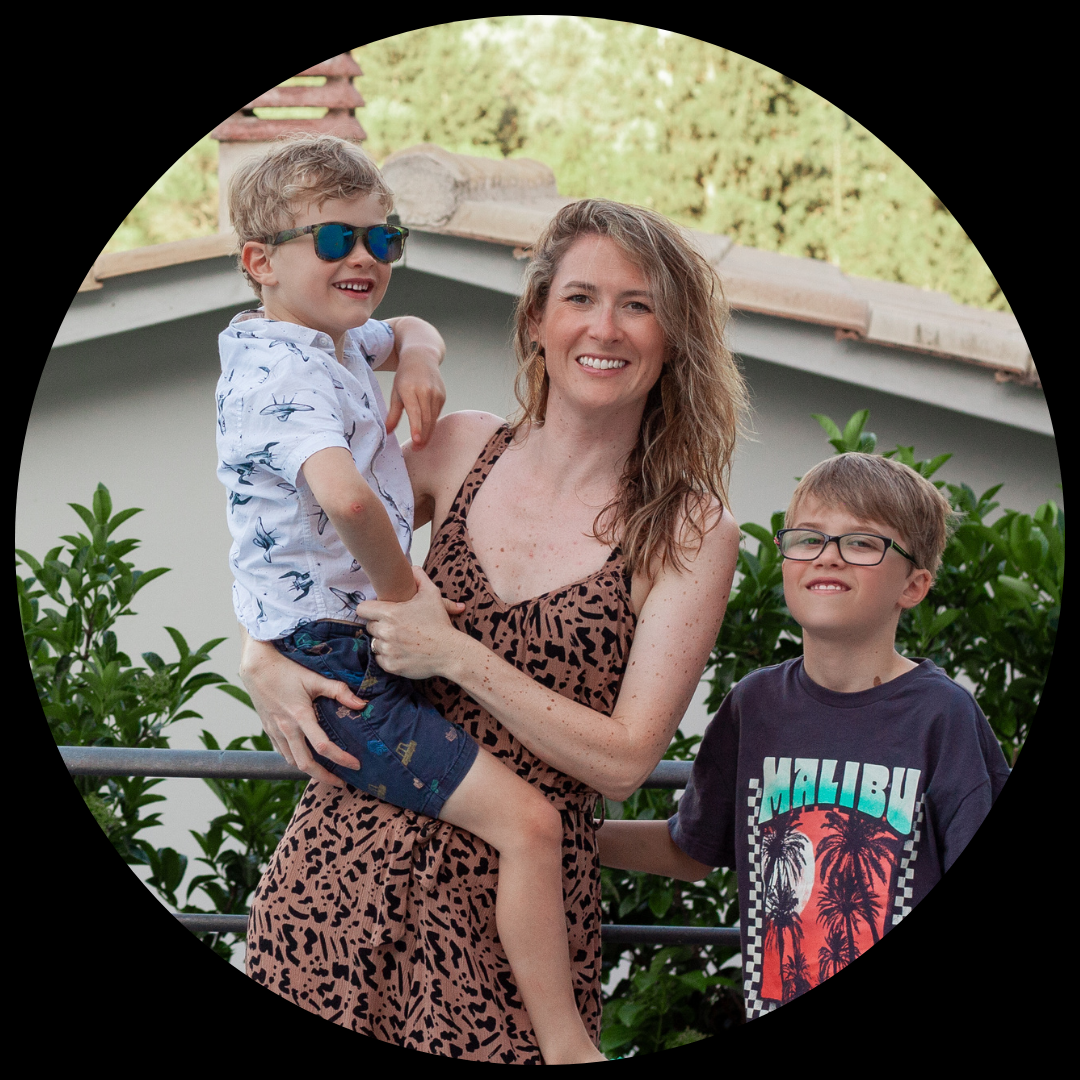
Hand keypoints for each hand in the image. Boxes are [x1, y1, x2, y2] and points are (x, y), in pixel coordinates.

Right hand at [238, 633, 366, 786]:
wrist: (256, 667)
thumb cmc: (287, 670)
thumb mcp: (315, 678)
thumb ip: (339, 691)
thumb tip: (362, 704)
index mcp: (300, 716)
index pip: (323, 746)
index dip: (341, 759)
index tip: (355, 764)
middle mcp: (286, 728)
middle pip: (305, 763)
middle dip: (324, 776)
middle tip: (341, 782)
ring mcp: (275, 731)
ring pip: (292, 761)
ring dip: (309, 771)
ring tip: (326, 773)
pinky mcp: (269, 730)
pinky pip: (282, 753)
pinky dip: (295, 760)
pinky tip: (306, 759)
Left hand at [356, 566, 465, 679]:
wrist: (449, 651)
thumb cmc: (439, 623)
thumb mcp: (432, 594)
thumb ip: (419, 577)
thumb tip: (412, 567)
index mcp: (390, 613)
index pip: (362, 609)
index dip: (369, 609)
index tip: (377, 612)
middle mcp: (385, 632)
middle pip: (369, 627)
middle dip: (379, 625)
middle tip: (395, 626)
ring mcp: (387, 650)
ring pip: (374, 643)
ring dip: (383, 641)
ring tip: (400, 639)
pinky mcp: (391, 665)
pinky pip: (379, 659)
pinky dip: (387, 656)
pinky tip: (401, 651)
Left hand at [385, 352, 445, 447]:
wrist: (421, 357)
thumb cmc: (405, 376)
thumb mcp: (396, 392)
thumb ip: (393, 413)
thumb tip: (387, 432)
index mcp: (410, 389)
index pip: (415, 412)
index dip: (416, 428)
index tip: (416, 441)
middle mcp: (425, 391)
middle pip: (426, 419)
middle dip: (423, 436)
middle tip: (417, 449)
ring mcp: (436, 393)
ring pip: (433, 419)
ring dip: (428, 433)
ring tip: (420, 444)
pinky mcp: (442, 396)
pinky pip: (437, 414)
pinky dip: (431, 424)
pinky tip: (426, 430)